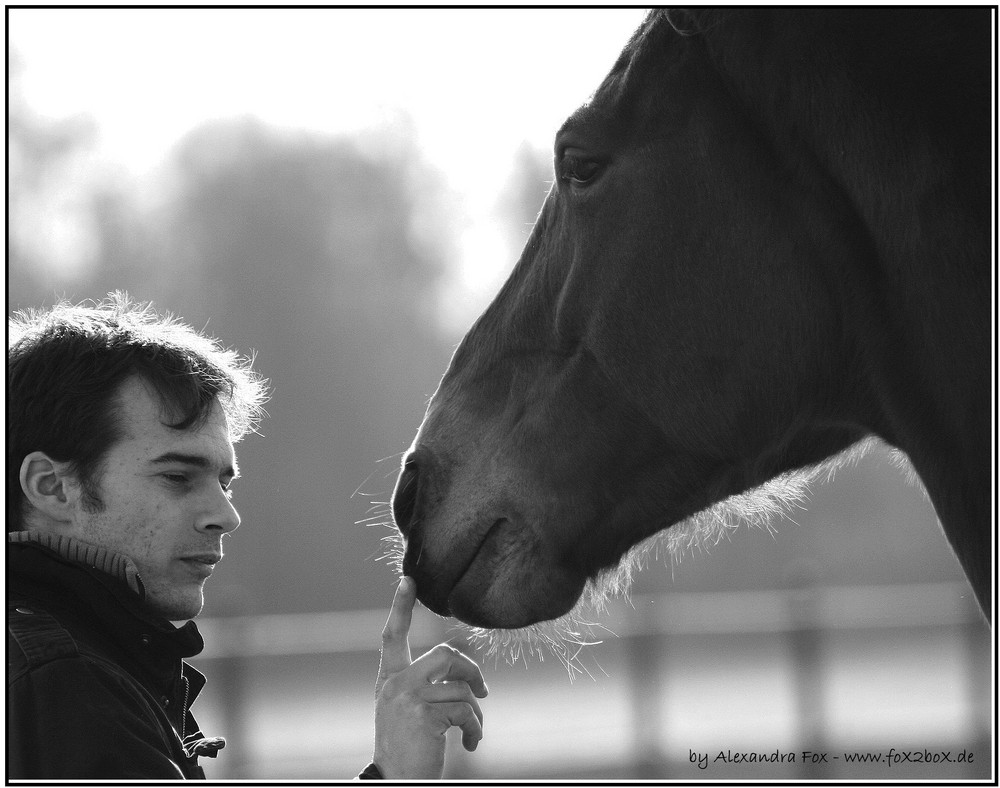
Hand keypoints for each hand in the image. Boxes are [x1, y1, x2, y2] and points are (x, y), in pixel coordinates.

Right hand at [373, 576, 487, 778]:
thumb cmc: (407, 749)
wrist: (394, 781)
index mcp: (389, 679)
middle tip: (483, 691)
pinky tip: (469, 744)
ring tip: (472, 732)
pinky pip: (464, 711)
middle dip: (472, 670)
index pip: (392, 635)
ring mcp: (408, 697)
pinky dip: (474, 729)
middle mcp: (395, 683)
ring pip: (461, 687)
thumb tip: (465, 673)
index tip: (408, 580)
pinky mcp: (424, 715)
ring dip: (475, 713)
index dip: (400, 606)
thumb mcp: (407, 710)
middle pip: (445, 654)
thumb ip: (425, 685)